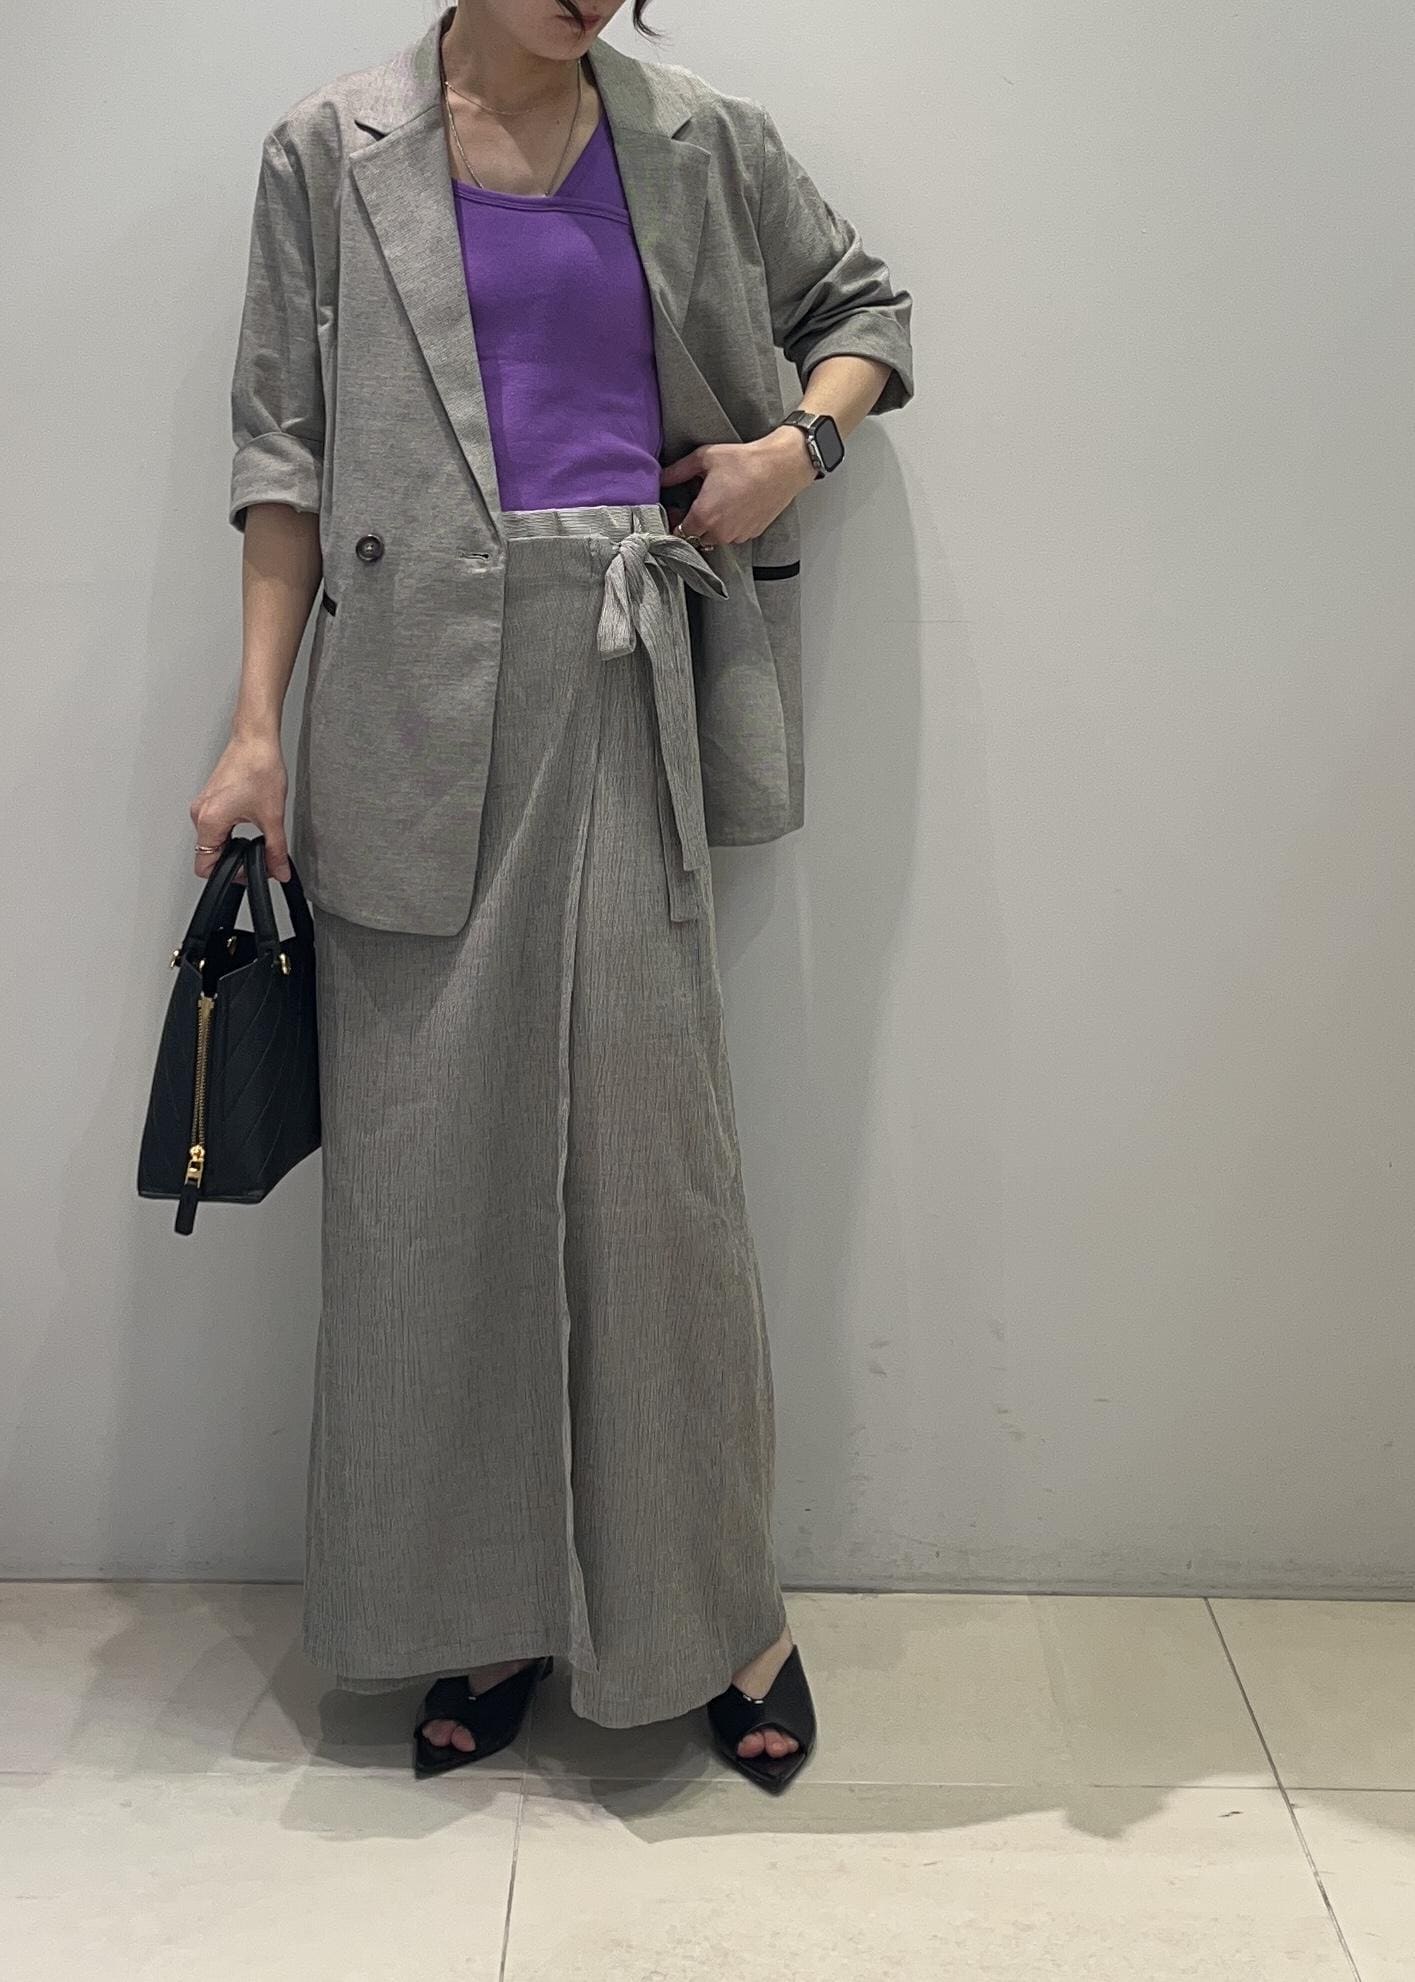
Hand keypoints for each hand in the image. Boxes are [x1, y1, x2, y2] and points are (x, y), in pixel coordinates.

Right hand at [189, 731, 290, 881]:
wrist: (256, 740)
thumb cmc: (258, 767)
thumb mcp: (272, 817)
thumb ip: (275, 850)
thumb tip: (279, 870)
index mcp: (209, 821)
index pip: (205, 866)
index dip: (228, 874)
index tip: (248, 871)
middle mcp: (201, 813)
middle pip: (209, 854)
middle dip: (233, 860)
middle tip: (256, 856)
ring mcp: (204, 804)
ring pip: (213, 839)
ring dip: (233, 844)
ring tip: (255, 836)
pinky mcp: (211, 797)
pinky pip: (215, 824)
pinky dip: (231, 830)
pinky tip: (249, 821)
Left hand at [660, 428, 817, 547]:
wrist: (781, 466)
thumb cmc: (744, 461)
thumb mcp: (705, 458)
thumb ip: (678, 471)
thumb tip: (662, 477)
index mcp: (704, 516)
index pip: (680, 531)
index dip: (676, 521)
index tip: (678, 510)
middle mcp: (719, 532)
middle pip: (697, 537)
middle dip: (694, 524)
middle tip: (698, 503)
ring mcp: (738, 535)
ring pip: (716, 538)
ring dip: (713, 526)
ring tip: (719, 502)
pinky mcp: (752, 534)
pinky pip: (734, 535)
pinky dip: (731, 526)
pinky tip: (735, 506)